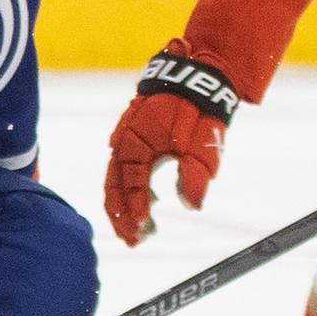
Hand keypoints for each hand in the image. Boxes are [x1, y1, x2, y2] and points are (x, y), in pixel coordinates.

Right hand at [102, 42, 237, 245]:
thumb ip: (195, 175)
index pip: (129, 189)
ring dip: (125, 203)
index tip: (141, 236)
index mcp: (137, 144)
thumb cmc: (200, 108)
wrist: (198, 75)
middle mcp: (125, 141)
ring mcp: (126, 136)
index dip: (134, 215)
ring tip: (142, 226)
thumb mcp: (203, 144)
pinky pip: (123, 165)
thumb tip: (192, 205)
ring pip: (116, 177)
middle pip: (113, 186)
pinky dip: (130, 186)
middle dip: (121, 216)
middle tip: (134, 241)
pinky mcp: (133, 134)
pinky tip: (148, 198)